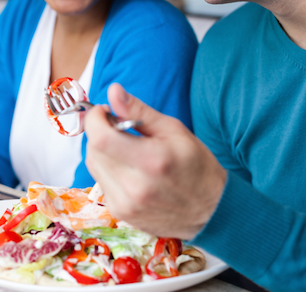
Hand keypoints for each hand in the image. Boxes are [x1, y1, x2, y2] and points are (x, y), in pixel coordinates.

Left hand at [84, 83, 226, 239]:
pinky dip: (108, 168)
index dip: (95, 119)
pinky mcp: (121, 214)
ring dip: (102, 150)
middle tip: (117, 126)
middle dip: (99, 132)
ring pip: (93, 166)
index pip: (101, 138)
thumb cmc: (197, 166)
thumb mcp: (173, 130)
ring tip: (125, 147)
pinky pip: (101, 182)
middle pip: (94, 151)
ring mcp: (126, 205)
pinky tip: (128, 167)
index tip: (104, 111)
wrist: (211, 210)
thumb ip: (139, 111)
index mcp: (151, 162)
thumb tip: (114, 91)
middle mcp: (134, 187)